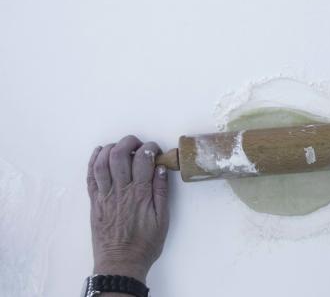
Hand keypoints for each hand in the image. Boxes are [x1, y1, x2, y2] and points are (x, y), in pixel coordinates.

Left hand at [87, 135, 168, 282]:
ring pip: (102, 162)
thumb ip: (161, 192)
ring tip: (120, 147)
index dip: (150, 148)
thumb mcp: (163, 219)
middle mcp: (121, 190)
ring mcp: (105, 195)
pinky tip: (99, 153)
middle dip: (128, 142)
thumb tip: (161, 168)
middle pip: (120, 155)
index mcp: (141, 194)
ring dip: (110, 149)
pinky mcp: (94, 201)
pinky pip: (90, 176)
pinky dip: (93, 160)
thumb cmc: (145, 244)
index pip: (143, 159)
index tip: (155, 150)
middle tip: (137, 143)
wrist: (120, 263)